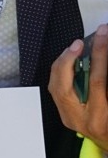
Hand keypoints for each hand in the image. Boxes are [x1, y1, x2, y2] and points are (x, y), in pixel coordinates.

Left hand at [48, 22, 107, 150]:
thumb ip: (106, 82)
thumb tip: (103, 56)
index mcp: (100, 119)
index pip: (98, 82)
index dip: (100, 56)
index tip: (102, 37)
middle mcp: (79, 120)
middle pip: (65, 84)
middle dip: (69, 59)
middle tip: (80, 41)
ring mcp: (69, 119)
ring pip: (55, 86)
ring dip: (62, 63)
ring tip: (74, 48)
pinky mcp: (65, 116)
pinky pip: (56, 89)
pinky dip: (61, 73)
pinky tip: (68, 63)